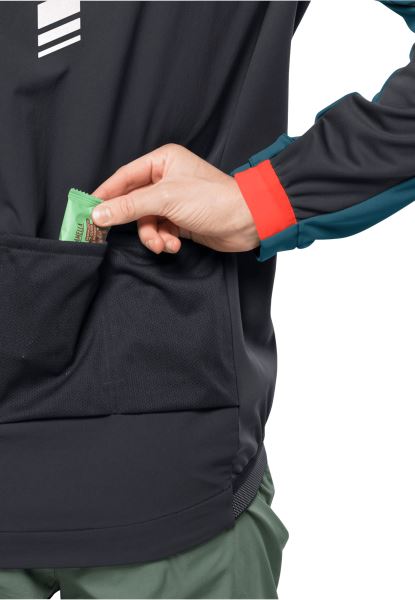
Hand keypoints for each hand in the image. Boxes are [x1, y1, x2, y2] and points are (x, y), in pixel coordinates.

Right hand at [92, 144, 258, 253]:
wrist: (247, 221)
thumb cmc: (213, 199)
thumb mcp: (166, 199)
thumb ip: (129, 206)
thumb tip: (99, 213)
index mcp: (162, 161)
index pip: (123, 177)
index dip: (105, 195)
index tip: (87, 210)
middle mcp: (166, 178)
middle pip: (133, 202)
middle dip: (133, 222)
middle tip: (110, 234)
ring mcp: (173, 200)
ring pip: (146, 221)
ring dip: (152, 236)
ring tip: (164, 243)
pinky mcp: (180, 219)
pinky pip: (160, 231)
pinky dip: (164, 240)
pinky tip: (175, 244)